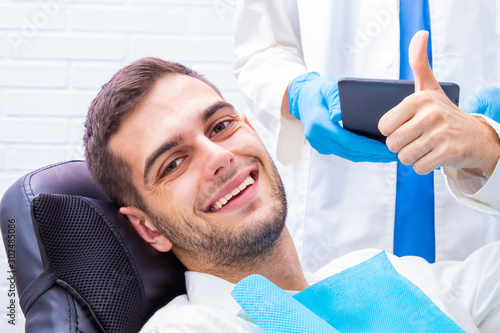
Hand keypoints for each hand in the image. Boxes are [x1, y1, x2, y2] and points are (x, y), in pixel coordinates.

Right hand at [288, 72, 396, 162]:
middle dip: (373, 155)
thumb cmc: (316, 90)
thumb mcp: (326, 88)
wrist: (299, 98)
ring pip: (348, 155)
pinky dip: (360, 153)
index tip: (386, 148)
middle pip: (350, 152)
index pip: (348, 141)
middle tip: (394, 154)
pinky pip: (344, 152)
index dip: (368, 147)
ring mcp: (319, 144)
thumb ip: (335, 98)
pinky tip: (374, 152)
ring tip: (388, 156)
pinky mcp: (323, 146)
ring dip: (368, 156)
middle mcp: (318, 138)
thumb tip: (340, 114)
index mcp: (319, 124)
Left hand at [379, 31, 499, 175]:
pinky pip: (419, 167)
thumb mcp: (430, 88)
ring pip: (404, 157)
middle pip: (392, 144)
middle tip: (419, 139)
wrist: (476, 136)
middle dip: (402, 146)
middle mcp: (430, 113)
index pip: (384, 127)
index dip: (393, 132)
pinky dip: (424, 166)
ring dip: (413, 157)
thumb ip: (419, 64)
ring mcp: (440, 133)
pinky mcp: (449, 151)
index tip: (408, 126)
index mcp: (418, 99)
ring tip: (427, 146)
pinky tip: (435, 155)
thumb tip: (420, 34)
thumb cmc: (444, 113)